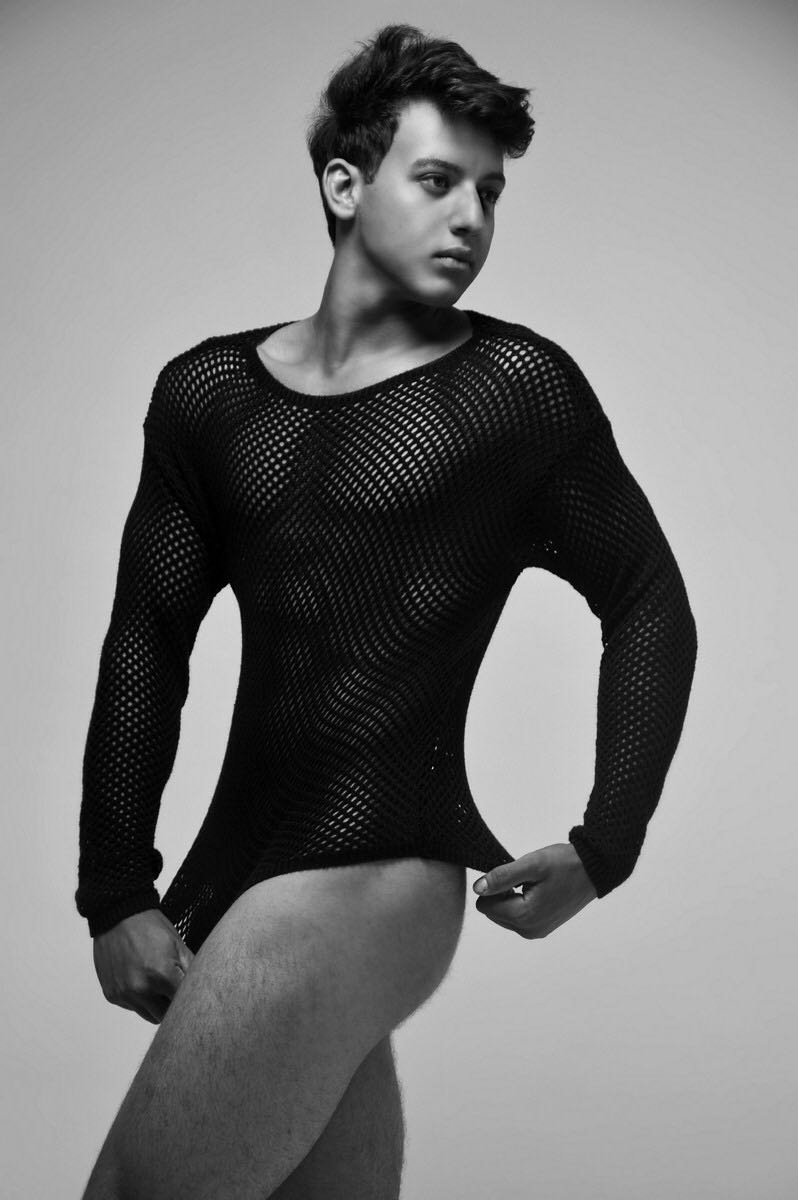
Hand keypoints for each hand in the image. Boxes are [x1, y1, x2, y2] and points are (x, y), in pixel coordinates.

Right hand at [93, 908, 194, 1023]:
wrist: (118, 915)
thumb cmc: (149, 926)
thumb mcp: (178, 944)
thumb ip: (191, 970)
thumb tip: (202, 988)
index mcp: (161, 976)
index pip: (182, 1004)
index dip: (189, 1000)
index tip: (192, 996)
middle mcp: (140, 989)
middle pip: (165, 1016)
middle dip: (173, 1005)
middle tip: (175, 989)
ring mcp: (124, 994)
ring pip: (148, 1015)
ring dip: (156, 1005)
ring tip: (158, 982)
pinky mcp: (112, 995)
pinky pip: (132, 1007)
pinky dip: (140, 999)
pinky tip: (141, 979)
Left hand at [472, 843, 597, 937]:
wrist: (593, 870)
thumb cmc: (565, 864)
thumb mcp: (532, 865)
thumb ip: (502, 877)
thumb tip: (478, 888)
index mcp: (524, 917)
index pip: (484, 905)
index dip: (495, 886)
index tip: (516, 876)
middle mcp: (528, 931)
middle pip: (492, 912)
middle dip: (503, 893)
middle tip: (526, 880)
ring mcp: (535, 932)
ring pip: (503, 914)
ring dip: (511, 897)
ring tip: (534, 885)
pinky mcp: (541, 928)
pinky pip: (516, 917)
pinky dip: (520, 902)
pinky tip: (538, 891)